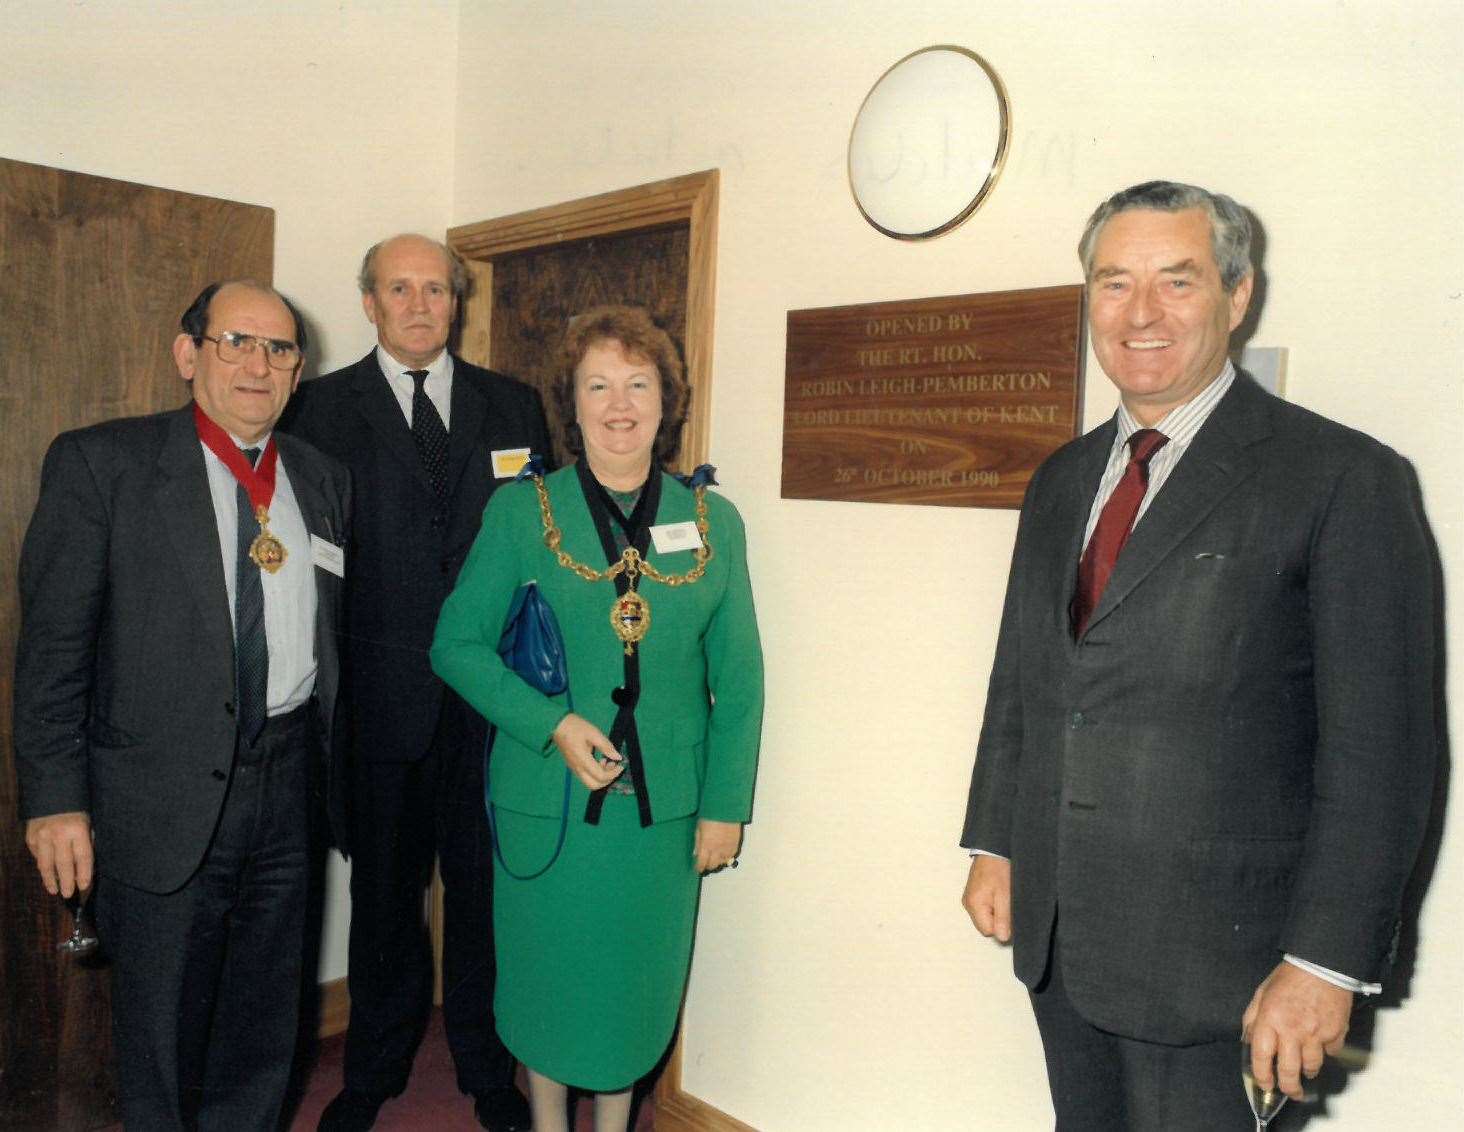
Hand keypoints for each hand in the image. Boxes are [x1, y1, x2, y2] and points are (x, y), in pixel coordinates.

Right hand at [25, 812, 93, 897]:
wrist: (52, 790)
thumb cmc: (76, 807)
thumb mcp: (88, 820)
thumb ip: (87, 841)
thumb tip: (86, 865)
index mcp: (77, 829)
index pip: (82, 857)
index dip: (84, 873)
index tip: (84, 886)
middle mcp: (58, 835)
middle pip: (64, 864)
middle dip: (67, 882)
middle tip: (68, 894)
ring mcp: (42, 836)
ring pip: (46, 864)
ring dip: (50, 879)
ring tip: (55, 891)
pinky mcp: (30, 837)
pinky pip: (37, 856)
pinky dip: (43, 866)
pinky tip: (47, 874)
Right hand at [551, 713, 622, 790]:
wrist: (557, 725)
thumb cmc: (575, 727)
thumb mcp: (593, 733)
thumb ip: (606, 746)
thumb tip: (618, 757)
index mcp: (582, 760)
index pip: (600, 776)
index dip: (613, 774)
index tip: (621, 765)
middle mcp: (577, 768)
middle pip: (594, 786)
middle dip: (608, 780)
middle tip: (614, 766)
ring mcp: (574, 768)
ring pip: (590, 782)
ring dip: (602, 777)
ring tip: (608, 761)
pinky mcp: (574, 766)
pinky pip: (586, 777)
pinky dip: (596, 773)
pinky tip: (600, 760)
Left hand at [694, 819, 742, 873]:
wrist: (726, 807)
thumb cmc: (710, 814)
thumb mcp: (699, 827)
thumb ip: (697, 842)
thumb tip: (695, 853)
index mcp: (706, 845)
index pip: (702, 863)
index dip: (699, 868)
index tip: (697, 869)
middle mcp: (717, 848)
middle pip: (712, 865)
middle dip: (708, 866)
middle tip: (705, 864)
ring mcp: (727, 847)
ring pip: (723, 862)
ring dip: (718, 862)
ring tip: (714, 859)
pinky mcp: (736, 843)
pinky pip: (731, 855)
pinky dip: (727, 857)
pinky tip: (723, 854)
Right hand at [962, 854, 1011, 942]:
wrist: (993, 850)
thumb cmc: (998, 869)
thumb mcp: (1005, 895)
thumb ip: (1003, 918)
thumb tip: (1002, 937)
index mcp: (974, 905)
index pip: (988, 931)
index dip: (1002, 925)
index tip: (1008, 911)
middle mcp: (968, 904)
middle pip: (985, 925)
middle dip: (998, 918)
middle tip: (1005, 901)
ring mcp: (969, 899)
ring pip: (985, 917)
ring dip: (995, 911)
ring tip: (1001, 894)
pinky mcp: (972, 895)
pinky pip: (983, 909)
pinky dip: (992, 905)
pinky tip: (997, 893)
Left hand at [1242, 961, 1352, 1101]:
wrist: (1322, 965)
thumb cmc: (1290, 976)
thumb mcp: (1262, 992)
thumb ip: (1252, 1017)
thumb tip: (1248, 1040)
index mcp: (1269, 1019)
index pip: (1261, 1056)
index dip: (1262, 1075)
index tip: (1265, 1084)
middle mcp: (1291, 1030)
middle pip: (1288, 1070)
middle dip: (1288, 1087)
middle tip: (1290, 1091)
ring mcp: (1315, 1033)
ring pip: (1311, 1067)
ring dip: (1307, 1071)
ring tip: (1304, 1069)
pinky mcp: (1335, 1033)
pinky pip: (1331, 1052)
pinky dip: (1326, 1052)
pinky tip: (1321, 1044)